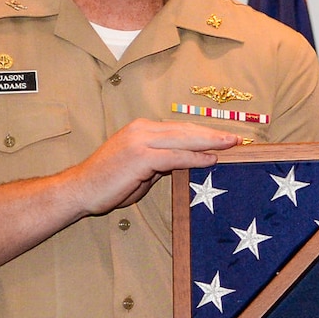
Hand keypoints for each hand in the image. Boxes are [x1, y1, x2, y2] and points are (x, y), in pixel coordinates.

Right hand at [64, 119, 238, 215]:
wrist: (81, 189)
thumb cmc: (110, 182)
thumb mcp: (141, 168)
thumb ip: (162, 161)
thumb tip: (187, 161)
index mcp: (143, 129)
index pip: (180, 128)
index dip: (204, 132)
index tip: (225, 136)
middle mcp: (142, 129)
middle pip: (186, 129)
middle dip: (214, 134)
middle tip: (237, 138)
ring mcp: (140, 141)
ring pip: (183, 139)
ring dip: (210, 142)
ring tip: (231, 145)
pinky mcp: (140, 157)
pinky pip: (174, 156)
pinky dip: (194, 157)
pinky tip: (211, 160)